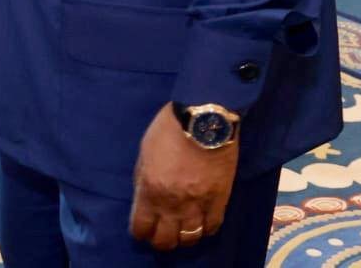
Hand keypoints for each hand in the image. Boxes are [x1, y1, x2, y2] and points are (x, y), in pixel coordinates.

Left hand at [129, 103, 238, 251]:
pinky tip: (200, 224)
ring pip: (189, 239)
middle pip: (165, 240)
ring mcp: (198, 204)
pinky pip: (212, 227)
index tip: (141, 230)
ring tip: (180, 231)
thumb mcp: (144, 152)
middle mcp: (173, 203)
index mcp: (150, 189)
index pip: (141, 227)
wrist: (203, 120)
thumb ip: (143, 178)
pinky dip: (205, 230)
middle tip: (160, 233)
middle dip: (160, 240)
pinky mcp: (220, 201)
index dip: (139, 232)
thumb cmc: (168, 130)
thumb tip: (144, 197)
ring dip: (183, 238)